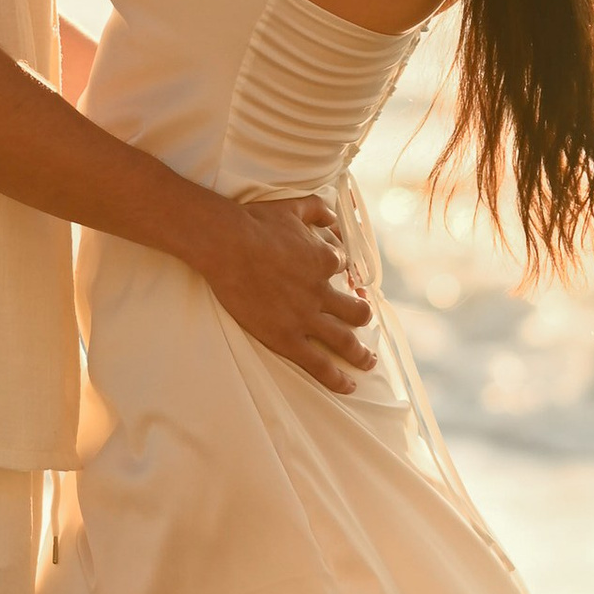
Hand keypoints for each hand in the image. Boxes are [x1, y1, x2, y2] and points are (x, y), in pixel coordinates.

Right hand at [199, 193, 375, 391]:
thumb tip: (332, 214)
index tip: (341, 279)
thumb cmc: (255, 223)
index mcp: (325, 260)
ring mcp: (305, 317)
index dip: (343, 274)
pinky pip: (319, 363)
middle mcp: (322, 292)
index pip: (344, 270)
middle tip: (366, 326)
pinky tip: (348, 386)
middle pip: (357, 311)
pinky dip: (337, 378)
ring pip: (345, 341)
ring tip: (367, 361)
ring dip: (360, 353)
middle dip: (363, 318)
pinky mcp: (286, 338)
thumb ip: (317, 210)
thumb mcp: (293, 207)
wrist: (226, 244)